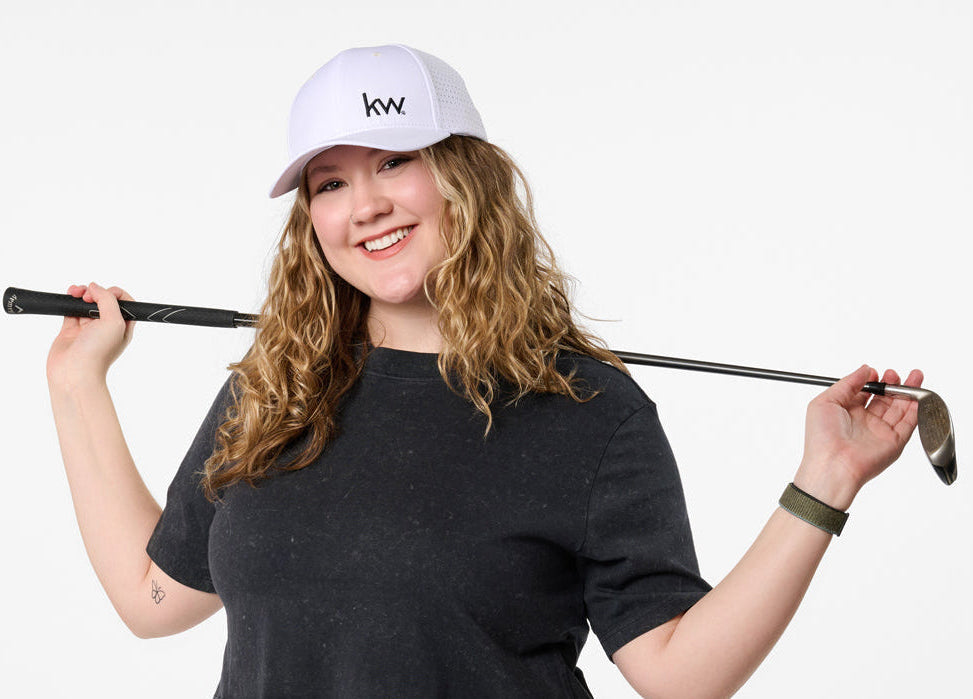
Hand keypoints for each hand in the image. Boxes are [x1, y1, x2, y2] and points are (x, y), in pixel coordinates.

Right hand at [47, 282, 135, 387]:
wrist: (74, 372)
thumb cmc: (98, 353)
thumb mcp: (114, 322)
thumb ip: (108, 300)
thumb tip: (95, 287)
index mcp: (123, 326)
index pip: (124, 302)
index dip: (116, 293)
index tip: (106, 293)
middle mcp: (107, 327)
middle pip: (104, 300)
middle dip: (96, 291)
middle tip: (88, 296)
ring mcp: (88, 328)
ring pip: (87, 304)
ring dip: (82, 293)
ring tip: (75, 292)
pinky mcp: (71, 330)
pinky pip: (72, 310)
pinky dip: (70, 300)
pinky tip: (69, 295)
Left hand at [793, 364, 922, 510]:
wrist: (833, 465)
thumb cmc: (822, 437)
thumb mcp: (826, 401)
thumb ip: (847, 383)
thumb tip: (865, 370)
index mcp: (846, 412)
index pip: (864, 393)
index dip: (872, 381)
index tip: (877, 372)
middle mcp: (864, 422)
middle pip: (885, 399)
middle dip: (894, 384)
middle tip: (897, 373)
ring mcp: (880, 432)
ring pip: (900, 408)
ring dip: (909, 393)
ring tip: (915, 377)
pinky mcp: (894, 442)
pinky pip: (909, 423)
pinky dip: (917, 410)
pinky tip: (919, 396)